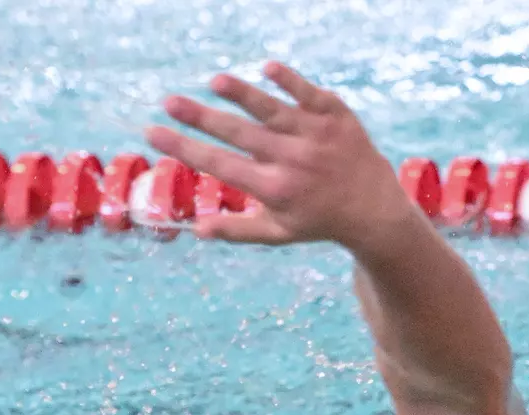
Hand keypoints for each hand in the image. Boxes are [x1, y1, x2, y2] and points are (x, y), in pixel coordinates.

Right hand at [146, 61, 415, 252]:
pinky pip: (309, 94)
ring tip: (213, 81)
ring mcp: (315, 135)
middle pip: (239, 134)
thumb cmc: (318, 221)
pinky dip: (290, 81)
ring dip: (242, 93)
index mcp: (274, 190)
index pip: (220, 165)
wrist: (374, 209)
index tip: (153, 132)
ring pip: (272, 109)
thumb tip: (197, 230)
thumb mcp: (278, 233)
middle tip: (169, 101)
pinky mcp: (336, 116)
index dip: (184, 148)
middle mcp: (293, 161)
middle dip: (200, 117)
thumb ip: (237, 229)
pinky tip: (265, 68)